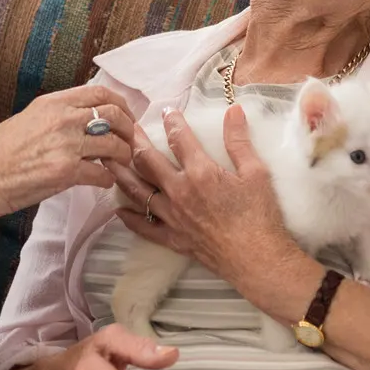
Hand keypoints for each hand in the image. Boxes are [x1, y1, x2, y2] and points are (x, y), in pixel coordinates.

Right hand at [0, 84, 136, 221]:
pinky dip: (107, 179)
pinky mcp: (66, 172)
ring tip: (119, 164)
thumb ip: (57, 114)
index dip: (120, 104)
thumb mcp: (28, 117)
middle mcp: (63, 119)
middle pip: (114, 115)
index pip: (100, 93)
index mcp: (53, 102)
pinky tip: (102, 181)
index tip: (126, 116)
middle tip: (129, 141)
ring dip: (122, 156)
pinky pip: (102, 174)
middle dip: (129, 129)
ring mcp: (67, 146)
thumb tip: (83, 117)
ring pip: (114, 146)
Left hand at [110, 104, 291, 286]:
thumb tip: (233, 110)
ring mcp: (173, 216)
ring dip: (122, 173)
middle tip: (128, 128)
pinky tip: (119, 210)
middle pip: (148, 161)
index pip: (179, 138)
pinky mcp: (173, 238)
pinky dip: (130, 218)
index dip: (172, 121)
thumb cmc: (260, 215)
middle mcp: (180, 191)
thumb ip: (239, 141)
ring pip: (138, 191)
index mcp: (200, 172)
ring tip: (110, 160)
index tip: (167, 111)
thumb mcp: (256, 172)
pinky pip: (144, 227)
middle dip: (136, 141)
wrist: (257, 259)